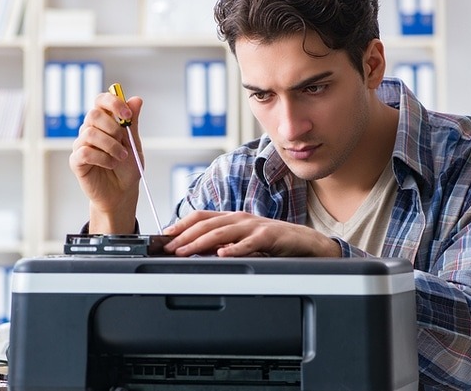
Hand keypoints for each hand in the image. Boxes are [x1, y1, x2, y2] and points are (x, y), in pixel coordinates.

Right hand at [68, 91, 144, 232]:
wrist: (122, 192)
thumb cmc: (127, 168)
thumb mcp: (134, 143)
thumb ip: (132, 122)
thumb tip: (136, 99)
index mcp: (104, 122)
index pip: (101, 100)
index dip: (113, 103)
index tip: (127, 115)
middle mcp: (90, 130)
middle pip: (93, 114)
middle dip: (113, 127)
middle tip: (124, 142)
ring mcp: (81, 145)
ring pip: (90, 133)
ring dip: (111, 146)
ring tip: (120, 157)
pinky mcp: (76, 161)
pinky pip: (84, 152)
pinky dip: (102, 158)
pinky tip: (110, 164)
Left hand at [162, 210, 342, 257]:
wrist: (304, 243)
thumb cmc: (273, 241)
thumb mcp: (243, 239)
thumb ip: (223, 241)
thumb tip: (196, 250)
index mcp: (232, 217)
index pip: (201, 216)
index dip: (181, 224)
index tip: (165, 235)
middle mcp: (240, 218)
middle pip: (207, 224)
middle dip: (185, 235)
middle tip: (170, 247)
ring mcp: (254, 226)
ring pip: (222, 232)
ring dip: (200, 242)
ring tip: (185, 251)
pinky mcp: (268, 237)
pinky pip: (248, 244)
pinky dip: (234, 249)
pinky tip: (222, 255)